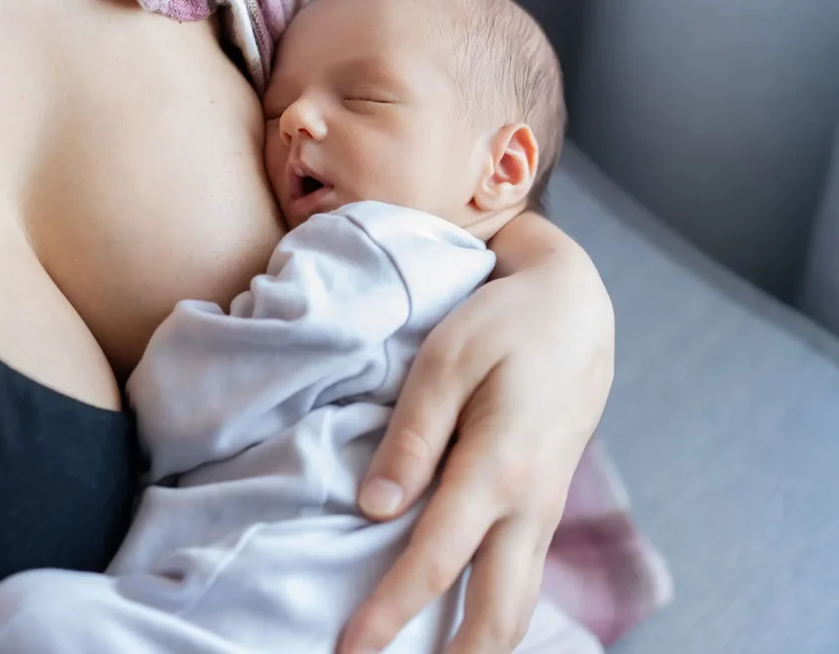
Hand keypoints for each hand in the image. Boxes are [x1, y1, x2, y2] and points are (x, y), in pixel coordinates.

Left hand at [339, 224, 613, 653]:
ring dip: (479, 647)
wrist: (575, 306)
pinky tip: (463, 628)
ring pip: (517, 605)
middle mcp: (531, 504)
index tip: (350, 649)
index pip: (435, 560)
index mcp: (500, 467)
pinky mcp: (545, 504)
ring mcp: (545, 509)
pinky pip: (523, 578)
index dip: (388, 611)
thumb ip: (412, 436)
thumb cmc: (503, 323)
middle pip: (496, 613)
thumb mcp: (446, 361)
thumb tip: (375, 507)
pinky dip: (494, 614)